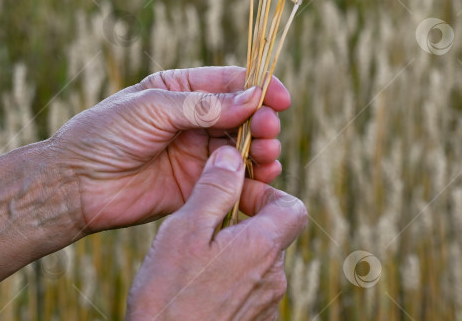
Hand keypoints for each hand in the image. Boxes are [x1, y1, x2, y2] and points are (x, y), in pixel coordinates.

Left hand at [50, 66, 290, 232]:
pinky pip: (233, 180)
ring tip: (268, 154)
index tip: (280, 98)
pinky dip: (253, 178)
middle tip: (269, 131)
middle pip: (243, 116)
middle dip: (262, 121)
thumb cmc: (104, 135)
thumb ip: (203, 106)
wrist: (75, 185)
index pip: (229, 83)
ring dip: (262, 149)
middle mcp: (194, 120)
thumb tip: (251, 98)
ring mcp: (197, 153)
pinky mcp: (197, 186)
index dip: (258, 87)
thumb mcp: (153, 109)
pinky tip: (263, 177)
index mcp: (181, 91)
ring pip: (244, 148)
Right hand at [125, 146, 307, 320]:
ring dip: (232, 254)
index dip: (265, 194)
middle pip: (271, 235)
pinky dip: (229, 283)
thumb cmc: (169, 299)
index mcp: (262, 247)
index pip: (292, 206)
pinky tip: (196, 291)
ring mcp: (266, 306)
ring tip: (193, 263)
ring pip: (258, 264)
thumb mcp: (184, 232)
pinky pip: (249, 292)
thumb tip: (231, 156)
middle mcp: (274, 278)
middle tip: (202, 228)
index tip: (232, 197)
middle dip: (241, 224)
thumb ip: (213, 191)